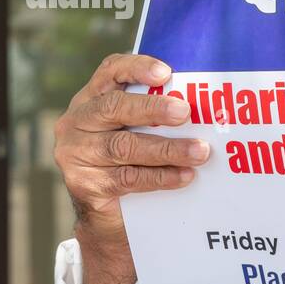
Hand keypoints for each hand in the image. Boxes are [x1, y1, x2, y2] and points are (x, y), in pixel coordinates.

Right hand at [53, 53, 209, 283]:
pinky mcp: (84, 184)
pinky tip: (185, 176)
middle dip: (153, 108)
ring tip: (199, 152)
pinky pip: (127, 178)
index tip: (166, 73)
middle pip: (114, 107)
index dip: (137, 67)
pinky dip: (160, 177)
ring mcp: (76, 153)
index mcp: (92, 98)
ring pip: (123, 147)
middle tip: (186, 113)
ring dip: (166, 149)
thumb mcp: (137, 131)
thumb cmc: (132, 161)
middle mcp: (78, 121)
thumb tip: (208, 105)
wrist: (106, 215)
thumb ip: (157, 114)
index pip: (111, 71)